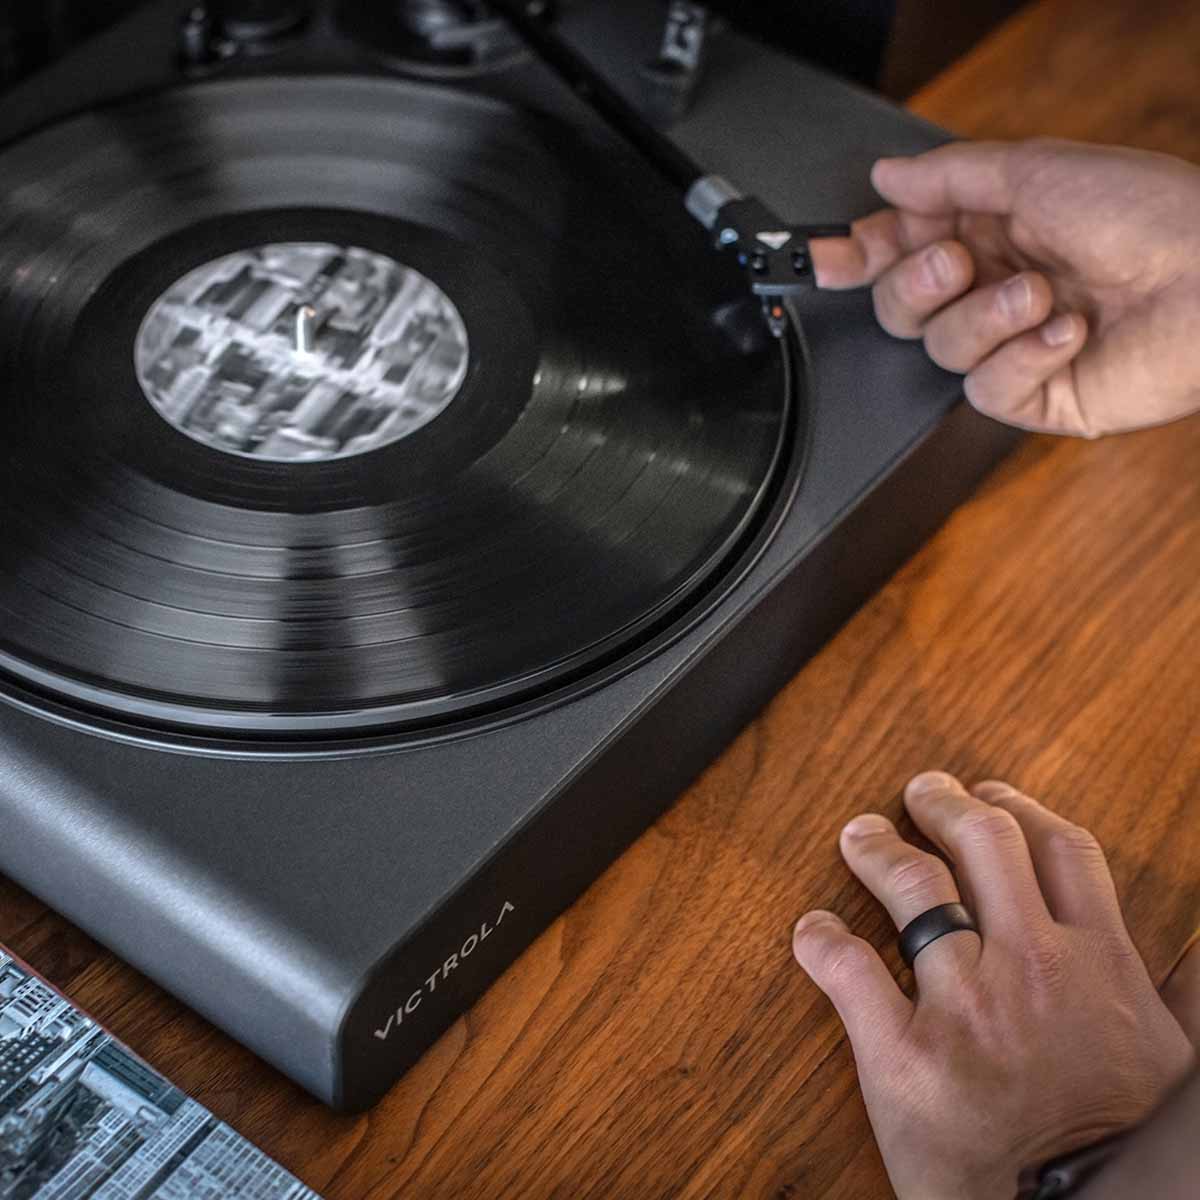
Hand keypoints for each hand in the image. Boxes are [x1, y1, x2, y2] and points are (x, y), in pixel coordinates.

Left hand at [791, 771, 1197, 1199]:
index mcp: (1099, 966)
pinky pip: (849, 971)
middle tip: (917, 793)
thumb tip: (1196, 948)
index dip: (1020, 807)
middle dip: (943, 804)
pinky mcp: (905, 1054)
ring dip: (877, 849)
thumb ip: (1178, 995)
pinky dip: (822, 941)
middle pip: (983, 842)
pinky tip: (812, 931)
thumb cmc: (1118, 1146)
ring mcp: (965, 1006)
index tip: (990, 792)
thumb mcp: (1169, 1063)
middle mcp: (1032, 969)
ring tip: (858, 836)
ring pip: (913, 887)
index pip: (1060, 850)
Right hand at [811, 139, 1199, 435]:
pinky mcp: (1035, 396)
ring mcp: (1013, 347)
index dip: (856, 255)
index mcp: (991, 233)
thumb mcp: (1037, 173)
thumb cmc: (1151, 217)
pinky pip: (984, 392)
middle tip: (959, 263)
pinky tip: (1067, 335)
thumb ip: (949, 178)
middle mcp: (995, 290)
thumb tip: (886, 177)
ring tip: (1044, 296)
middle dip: (920, 284)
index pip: (899, 250)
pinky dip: (1023, 360)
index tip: (821, 256)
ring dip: (988, 318)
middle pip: (901, 307)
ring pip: (939, 349)